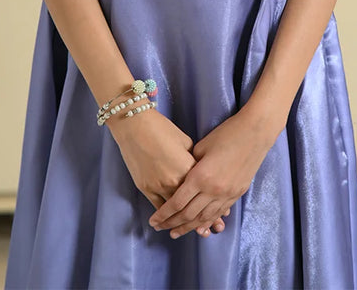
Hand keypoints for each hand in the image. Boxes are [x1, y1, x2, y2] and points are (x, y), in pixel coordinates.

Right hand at [108, 108, 227, 237]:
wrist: (135, 126)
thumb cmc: (162, 129)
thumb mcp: (184, 141)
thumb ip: (194, 160)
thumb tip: (199, 171)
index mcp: (189, 169)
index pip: (203, 191)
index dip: (212, 203)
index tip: (221, 214)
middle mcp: (176, 182)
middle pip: (191, 206)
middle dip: (201, 220)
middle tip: (209, 230)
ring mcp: (159, 186)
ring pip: (175, 211)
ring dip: (182, 223)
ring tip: (192, 230)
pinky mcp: (146, 188)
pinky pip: (159, 207)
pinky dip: (165, 216)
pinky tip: (170, 223)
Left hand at [146, 107, 275, 238]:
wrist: (255, 133)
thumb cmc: (226, 133)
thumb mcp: (202, 146)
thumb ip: (190, 164)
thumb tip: (183, 177)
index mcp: (200, 176)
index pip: (177, 203)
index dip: (164, 214)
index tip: (153, 221)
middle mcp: (213, 190)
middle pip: (189, 215)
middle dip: (172, 223)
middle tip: (161, 229)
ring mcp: (226, 194)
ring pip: (204, 218)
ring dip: (189, 227)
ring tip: (176, 232)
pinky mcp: (237, 194)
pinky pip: (218, 213)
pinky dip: (207, 222)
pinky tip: (200, 225)